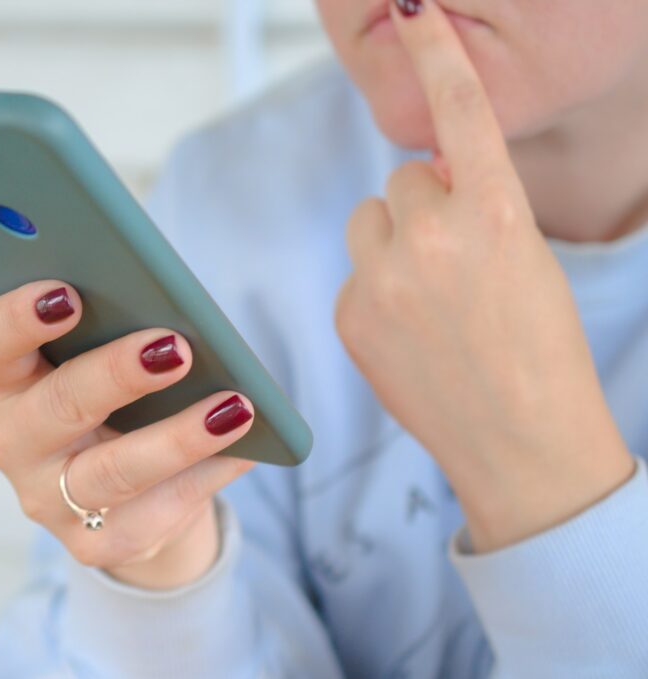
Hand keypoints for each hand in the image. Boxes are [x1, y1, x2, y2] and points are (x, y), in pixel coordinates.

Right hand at [0, 280, 255, 588]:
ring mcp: (48, 499)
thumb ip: (117, 328)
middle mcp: (14, 440)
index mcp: (7, 378)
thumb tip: (180, 314)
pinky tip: (244, 450)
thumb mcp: (100, 358)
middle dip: (117, 375)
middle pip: (58, 406)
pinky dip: (206, 476)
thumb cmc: (113, 398)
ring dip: (178, 436)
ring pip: (113, 471)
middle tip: (175, 348)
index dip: (20, 316)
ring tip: (234, 407)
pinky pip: (155, 511)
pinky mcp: (94, 544)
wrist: (126, 492)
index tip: (68, 291)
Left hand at [334, 0, 634, 551]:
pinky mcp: (350, 316)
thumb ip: (475, 206)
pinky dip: (376, 291)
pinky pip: (354, 272)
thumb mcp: (528, 258)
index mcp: (497, 215)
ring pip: (369, 219)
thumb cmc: (540, 349)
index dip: (437, 52)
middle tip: (456, 263)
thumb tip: (423, 177)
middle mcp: (434, 237)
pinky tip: (410, 333)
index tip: (414, 7)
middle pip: (403, 178)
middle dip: (426, 206)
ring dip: (393, 241)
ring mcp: (383, 279)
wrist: (522, 442)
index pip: (459, 112)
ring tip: (431, 298)